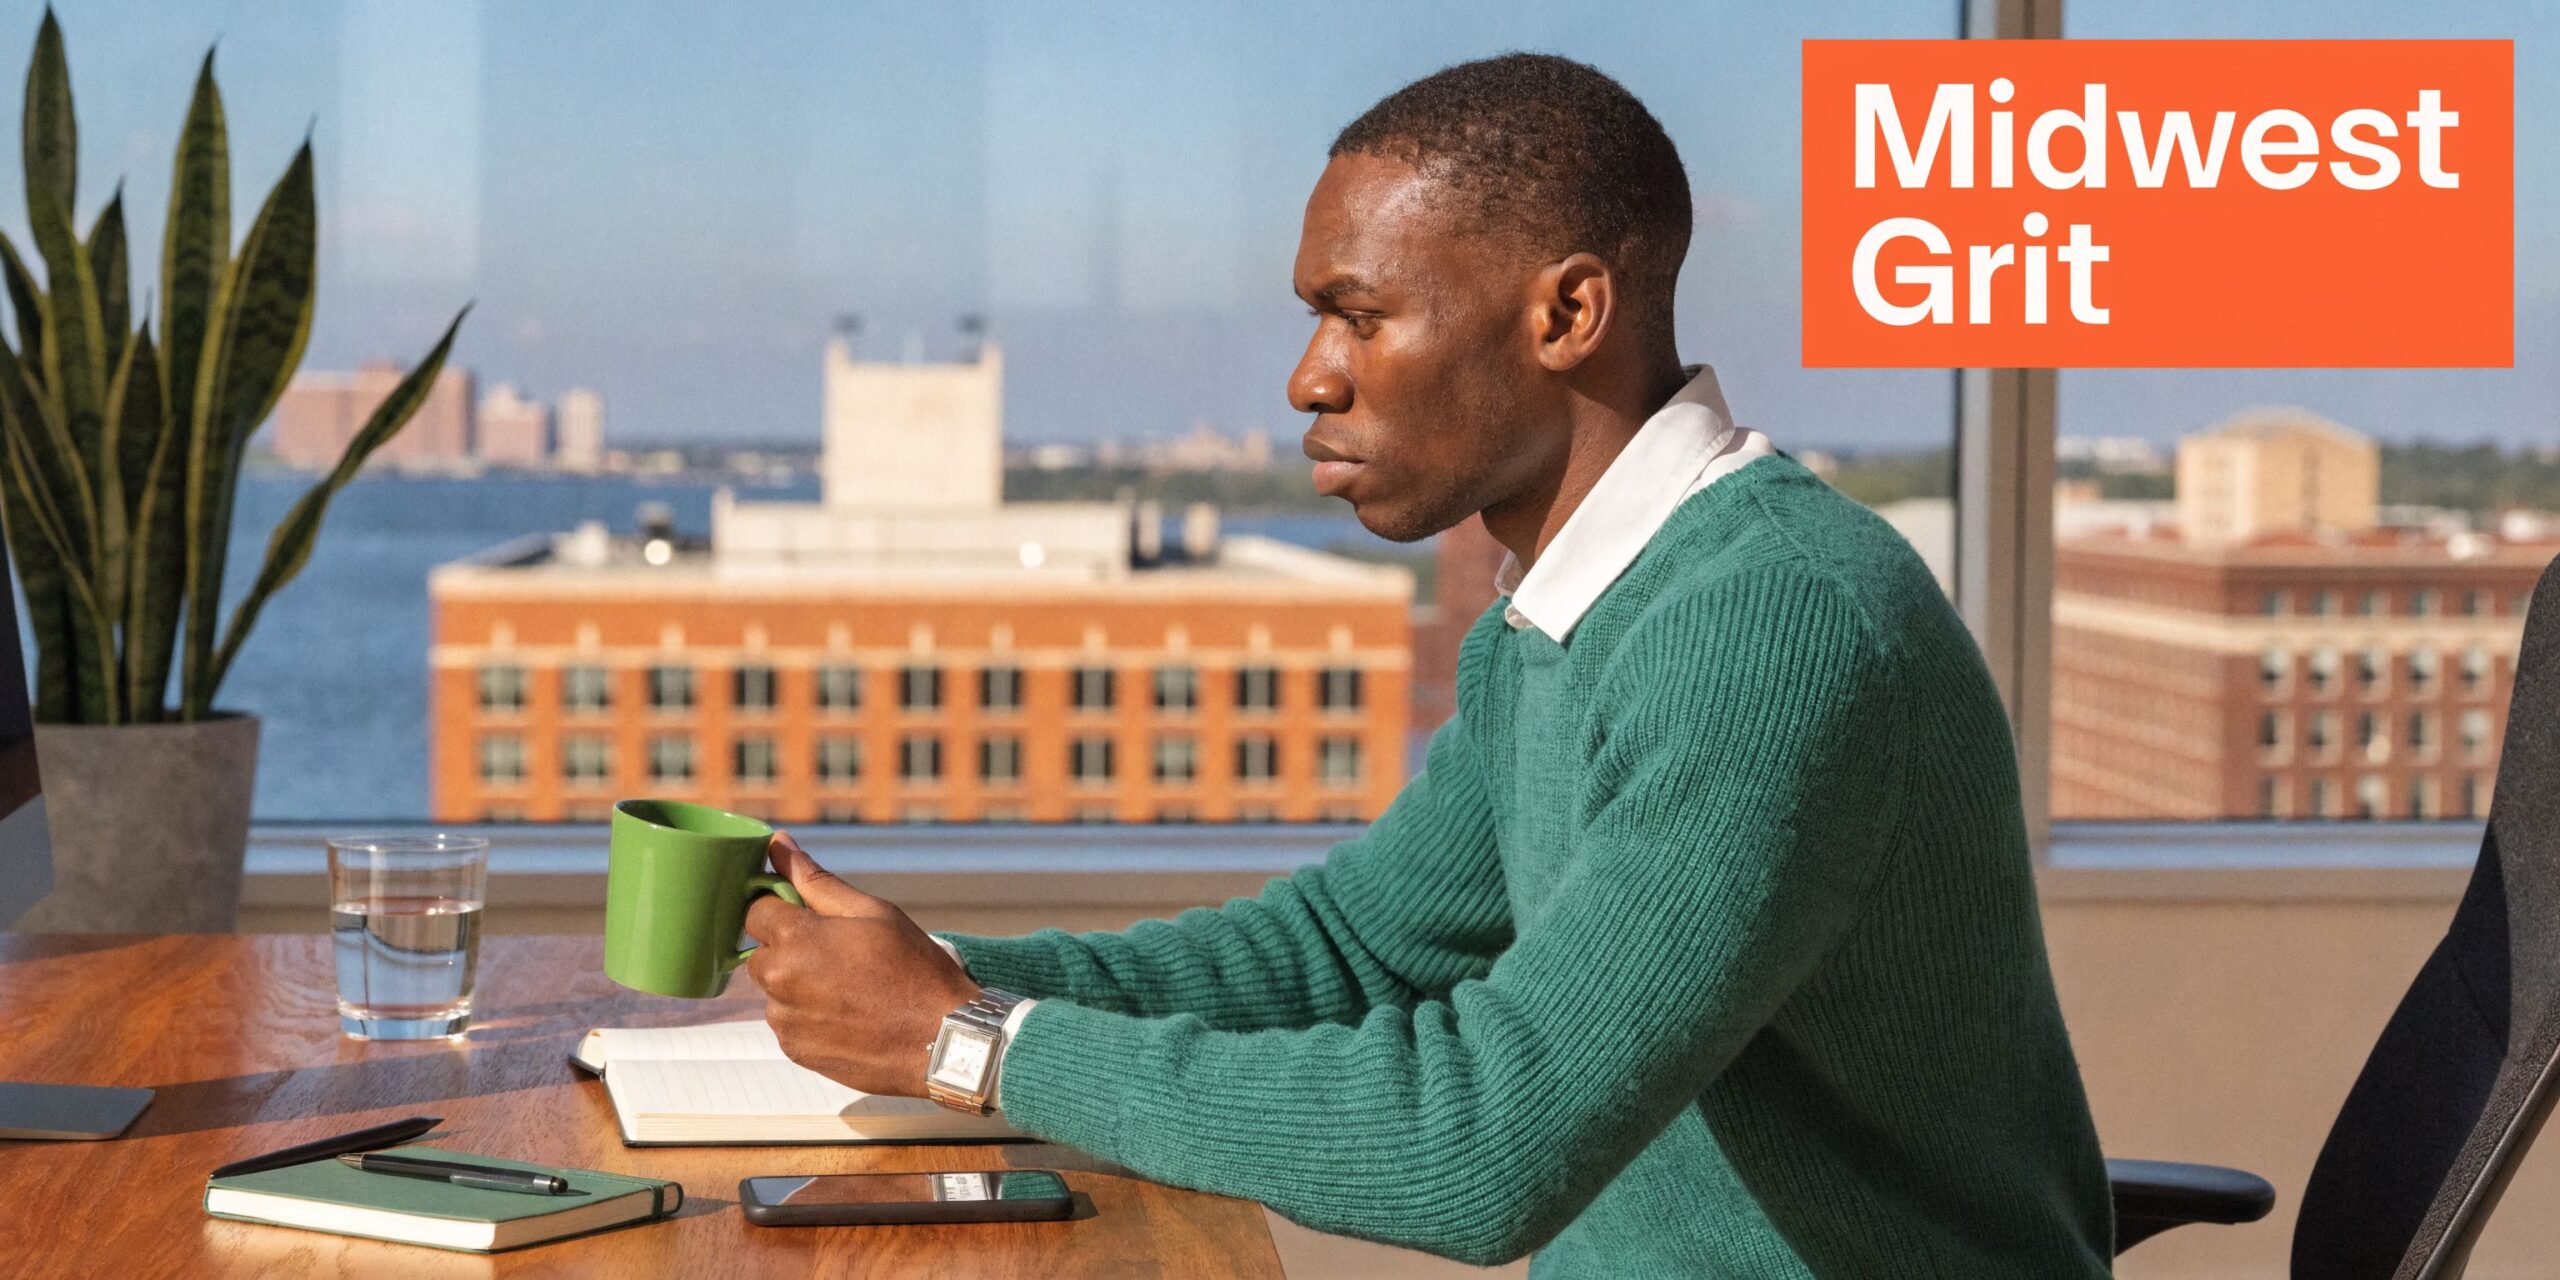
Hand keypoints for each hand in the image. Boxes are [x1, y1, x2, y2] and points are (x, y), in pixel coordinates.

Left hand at [743, 832, 980, 1097]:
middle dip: (789, 949)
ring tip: (850, 990)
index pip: (756, 910)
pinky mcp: (795, 1051)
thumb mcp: (873, 912)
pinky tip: (849, 1016)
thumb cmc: (914, 969)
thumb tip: (778, 844)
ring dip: (798, 985)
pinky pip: (789, 1024)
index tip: (812, 919)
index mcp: (795, 938)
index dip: (783, 909)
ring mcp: (785, 1021)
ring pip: (774, 991)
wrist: (942, 1039)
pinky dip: (809, 1017)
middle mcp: (779, 981)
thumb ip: (816, 880)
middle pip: (760, 954)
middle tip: (839, 956)